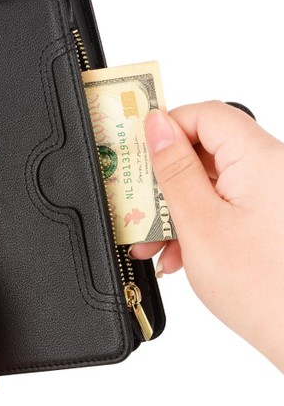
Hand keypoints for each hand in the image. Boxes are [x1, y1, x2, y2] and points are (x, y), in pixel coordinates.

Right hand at [130, 101, 283, 371]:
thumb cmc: (264, 290)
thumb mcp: (200, 224)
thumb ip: (175, 170)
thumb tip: (157, 126)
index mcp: (258, 158)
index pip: (204, 115)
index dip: (166, 127)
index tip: (136, 150)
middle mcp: (271, 168)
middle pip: (204, 151)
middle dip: (165, 180)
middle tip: (138, 204)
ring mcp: (271, 193)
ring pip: (211, 182)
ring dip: (177, 208)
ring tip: (155, 243)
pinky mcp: (270, 216)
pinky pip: (226, 204)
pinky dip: (199, 223)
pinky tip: (179, 253)